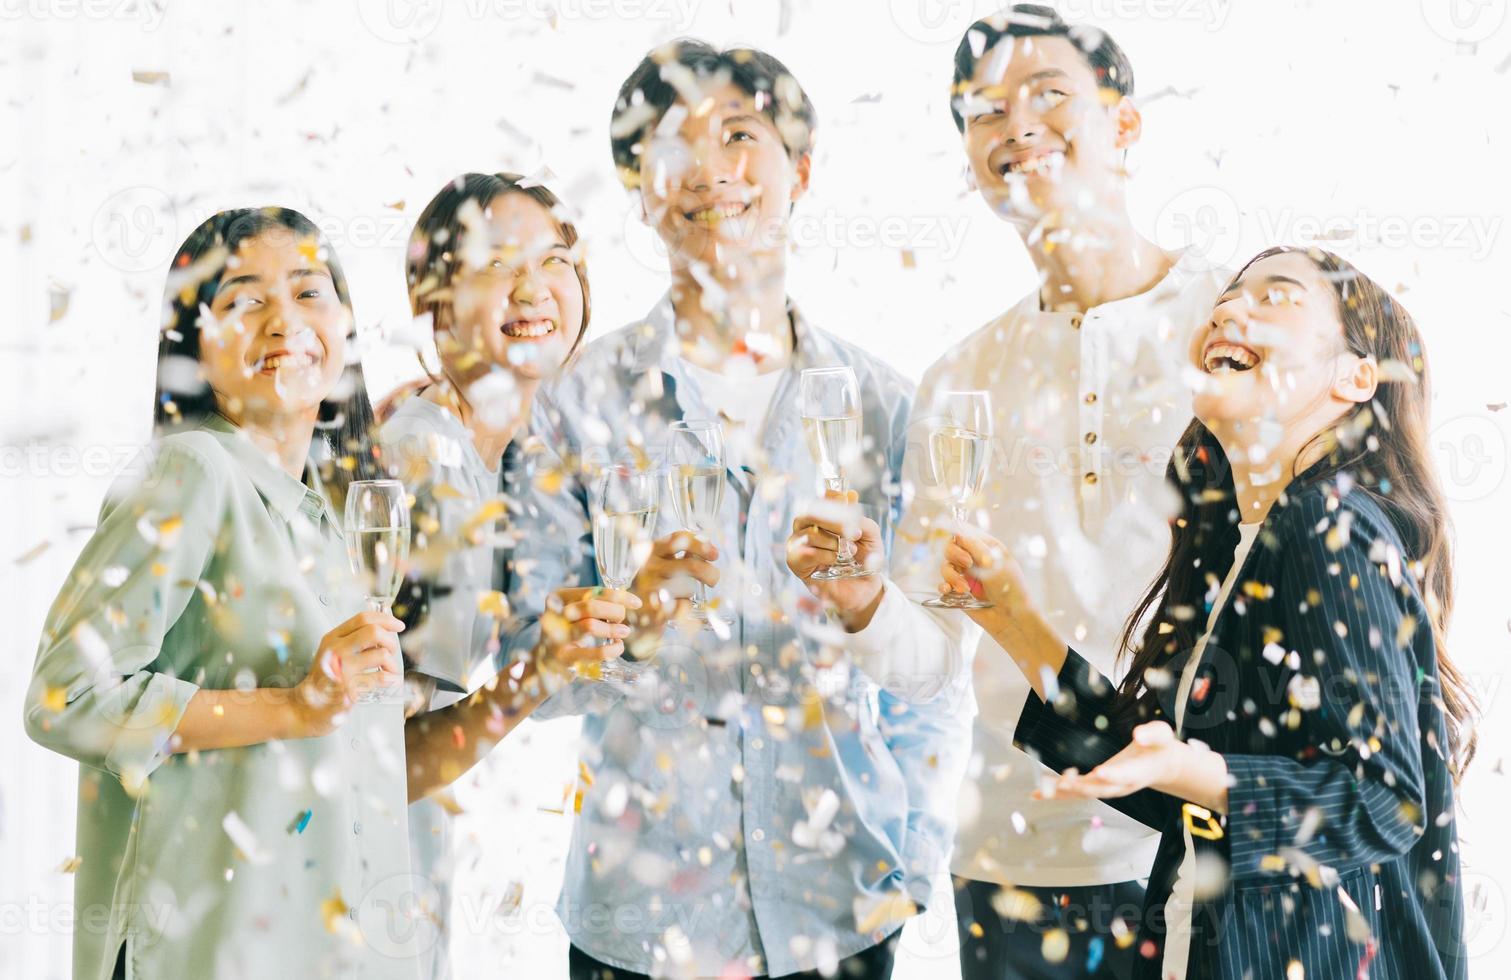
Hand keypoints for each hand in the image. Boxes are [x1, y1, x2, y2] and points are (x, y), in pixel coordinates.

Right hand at [292, 610, 404, 735]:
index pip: (363, 619)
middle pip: (373, 632)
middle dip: (390, 640)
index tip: (399, 626)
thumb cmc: (327, 679)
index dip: (385, 619)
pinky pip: (379, 678)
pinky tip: (391, 681)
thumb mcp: (335, 653)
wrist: (307, 708)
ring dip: (392, 664)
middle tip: (391, 651)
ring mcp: (341, 669)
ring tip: (390, 671)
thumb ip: (355, 639)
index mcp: (333, 638)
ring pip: (381, 654)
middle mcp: (335, 650)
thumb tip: (386, 626)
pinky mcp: (348, 689)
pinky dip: (391, 679)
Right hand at [535, 586, 640, 674]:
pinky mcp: (565, 658)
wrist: (545, 659)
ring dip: (612, 629)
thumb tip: (628, 600)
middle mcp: (555, 614)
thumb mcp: (577, 612)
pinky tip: (617, 646)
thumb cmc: (569, 630)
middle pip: (591, 606)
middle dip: (614, 611)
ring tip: (623, 631)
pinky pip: (594, 653)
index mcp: (559, 597)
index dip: (618, 596)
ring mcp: (557, 637)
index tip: (637, 603)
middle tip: (621, 619)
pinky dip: (612, 649)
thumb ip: (596, 603)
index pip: (593, 591)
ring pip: (590, 626)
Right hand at [630, 531, 718, 627]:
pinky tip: (677, 604)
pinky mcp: (653, 609)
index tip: (715, 555)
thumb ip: (684, 552)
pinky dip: (686, 606)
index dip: (701, 545)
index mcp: (653, 550)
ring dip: (692, 591)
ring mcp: (650, 588)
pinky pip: (683, 606)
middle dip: (710, 573)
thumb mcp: (663, 560)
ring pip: (689, 587)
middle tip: (713, 579)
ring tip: (685, 592)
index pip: (679, 539)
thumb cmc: (654, 580)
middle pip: (692, 566)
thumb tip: (711, 549)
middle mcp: (650, 566)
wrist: (632, 610)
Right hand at [786, 490, 884, 626]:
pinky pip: (803, 552)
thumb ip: (859, 517)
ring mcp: (799, 544)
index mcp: (825, 517)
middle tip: (851, 531)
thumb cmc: (865, 561)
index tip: (845, 499)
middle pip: (809, 512)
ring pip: (808, 533)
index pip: (821, 498)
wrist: (865, 589)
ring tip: (847, 551)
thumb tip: (851, 495)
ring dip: (832, 542)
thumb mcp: (870, 536)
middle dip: (832, 520)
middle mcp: (808, 527)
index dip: (831, 495)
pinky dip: (823, 554)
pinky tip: (833, 560)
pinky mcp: (796, 563)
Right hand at [940, 530, 1031, 629]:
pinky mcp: (959, 592)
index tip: (962, 545)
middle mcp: (974, 560)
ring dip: (952, 576)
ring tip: (964, 589)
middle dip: (955, 555)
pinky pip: (943, 585)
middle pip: (951, 548)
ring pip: (946, 567)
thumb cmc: (1010, 589)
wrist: (1011, 618)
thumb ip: (975, 546)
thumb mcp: (995, 563)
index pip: (965, 533)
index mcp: (986, 548)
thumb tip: (958, 532)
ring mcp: (966, 576)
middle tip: (967, 565)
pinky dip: (944, 587)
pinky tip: (950, 591)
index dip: (959, 537)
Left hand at [1036, 721, 1196, 801]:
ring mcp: (1110, 788)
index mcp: (1139, 772)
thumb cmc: (1160, 747)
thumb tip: (1138, 733)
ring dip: (1063, 792)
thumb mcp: (1163, 734)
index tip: (1100, 772)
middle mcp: (1122, 785)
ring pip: (1085, 793)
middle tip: (1062, 782)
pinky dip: (1059, 793)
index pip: (1125, 775)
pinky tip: (1038, 793)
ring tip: (1041, 790)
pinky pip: (1078, 792)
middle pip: (1101, 789)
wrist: (1162, 766)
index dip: (1113, 775)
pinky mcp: (1099, 786)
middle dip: (1081, 786)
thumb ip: (1152, 733)